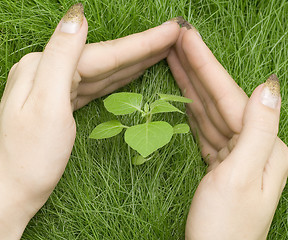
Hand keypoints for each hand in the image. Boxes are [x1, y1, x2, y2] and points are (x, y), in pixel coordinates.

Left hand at [0, 4, 179, 238]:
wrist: (10, 192)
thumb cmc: (29, 157)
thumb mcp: (46, 104)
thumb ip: (62, 55)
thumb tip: (78, 16)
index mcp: (46, 67)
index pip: (104, 52)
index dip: (141, 43)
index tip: (171, 31)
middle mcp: (49, 71)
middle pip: (106, 59)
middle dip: (142, 49)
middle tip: (173, 37)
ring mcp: (56, 88)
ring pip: (103, 72)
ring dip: (133, 62)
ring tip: (160, 52)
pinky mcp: (62, 104)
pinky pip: (96, 86)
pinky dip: (116, 79)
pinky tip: (130, 73)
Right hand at [168, 26, 287, 238]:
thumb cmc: (225, 226)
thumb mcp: (241, 176)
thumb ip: (258, 129)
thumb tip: (269, 85)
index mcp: (264, 144)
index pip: (230, 94)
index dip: (206, 64)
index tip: (187, 38)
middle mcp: (253, 143)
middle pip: (220, 97)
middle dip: (197, 67)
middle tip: (177, 40)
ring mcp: (235, 152)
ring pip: (210, 110)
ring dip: (192, 85)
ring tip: (175, 60)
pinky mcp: (219, 161)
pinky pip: (205, 127)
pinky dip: (193, 110)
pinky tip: (184, 95)